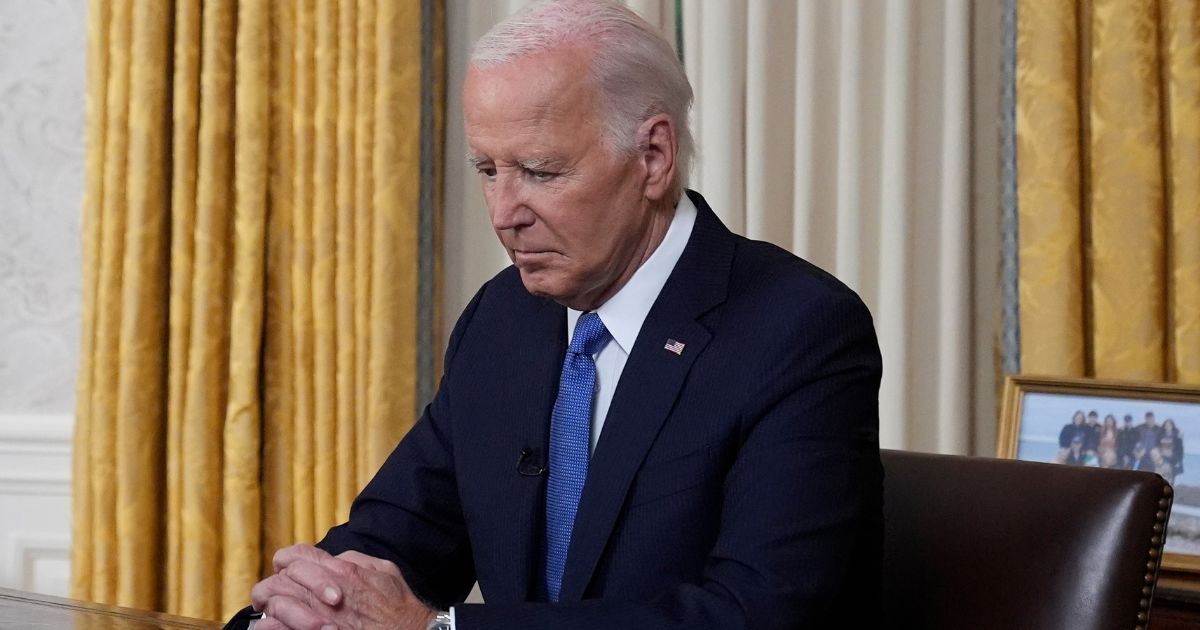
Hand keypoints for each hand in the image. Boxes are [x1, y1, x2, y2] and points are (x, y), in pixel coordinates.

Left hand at [250, 544, 437, 629]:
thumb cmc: (398, 607)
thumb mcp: (382, 570)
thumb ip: (354, 559)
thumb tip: (334, 558)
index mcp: (341, 570)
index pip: (294, 556)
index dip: (284, 563)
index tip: (285, 572)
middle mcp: (326, 590)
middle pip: (280, 579)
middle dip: (274, 587)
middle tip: (275, 595)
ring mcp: (318, 615)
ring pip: (276, 603)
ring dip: (271, 607)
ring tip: (273, 613)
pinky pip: (278, 629)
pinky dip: (272, 627)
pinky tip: (276, 628)